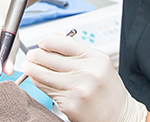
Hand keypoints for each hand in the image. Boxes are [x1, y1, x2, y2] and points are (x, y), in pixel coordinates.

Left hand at [22, 34, 147, 121]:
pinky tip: (36, 79)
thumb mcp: (100, 65)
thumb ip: (78, 50)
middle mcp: (89, 72)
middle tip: (30, 55)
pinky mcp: (71, 104)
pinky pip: (47, 89)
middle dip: (36, 55)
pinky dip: (39, 83)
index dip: (48, 41)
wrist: (121, 118)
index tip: (41, 43)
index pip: (64, 43)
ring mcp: (79, 89)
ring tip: (27, 66)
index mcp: (96, 59)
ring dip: (32, 68)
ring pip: (45, 74)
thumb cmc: (109, 92)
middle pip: (51, 58)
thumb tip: (57, 36)